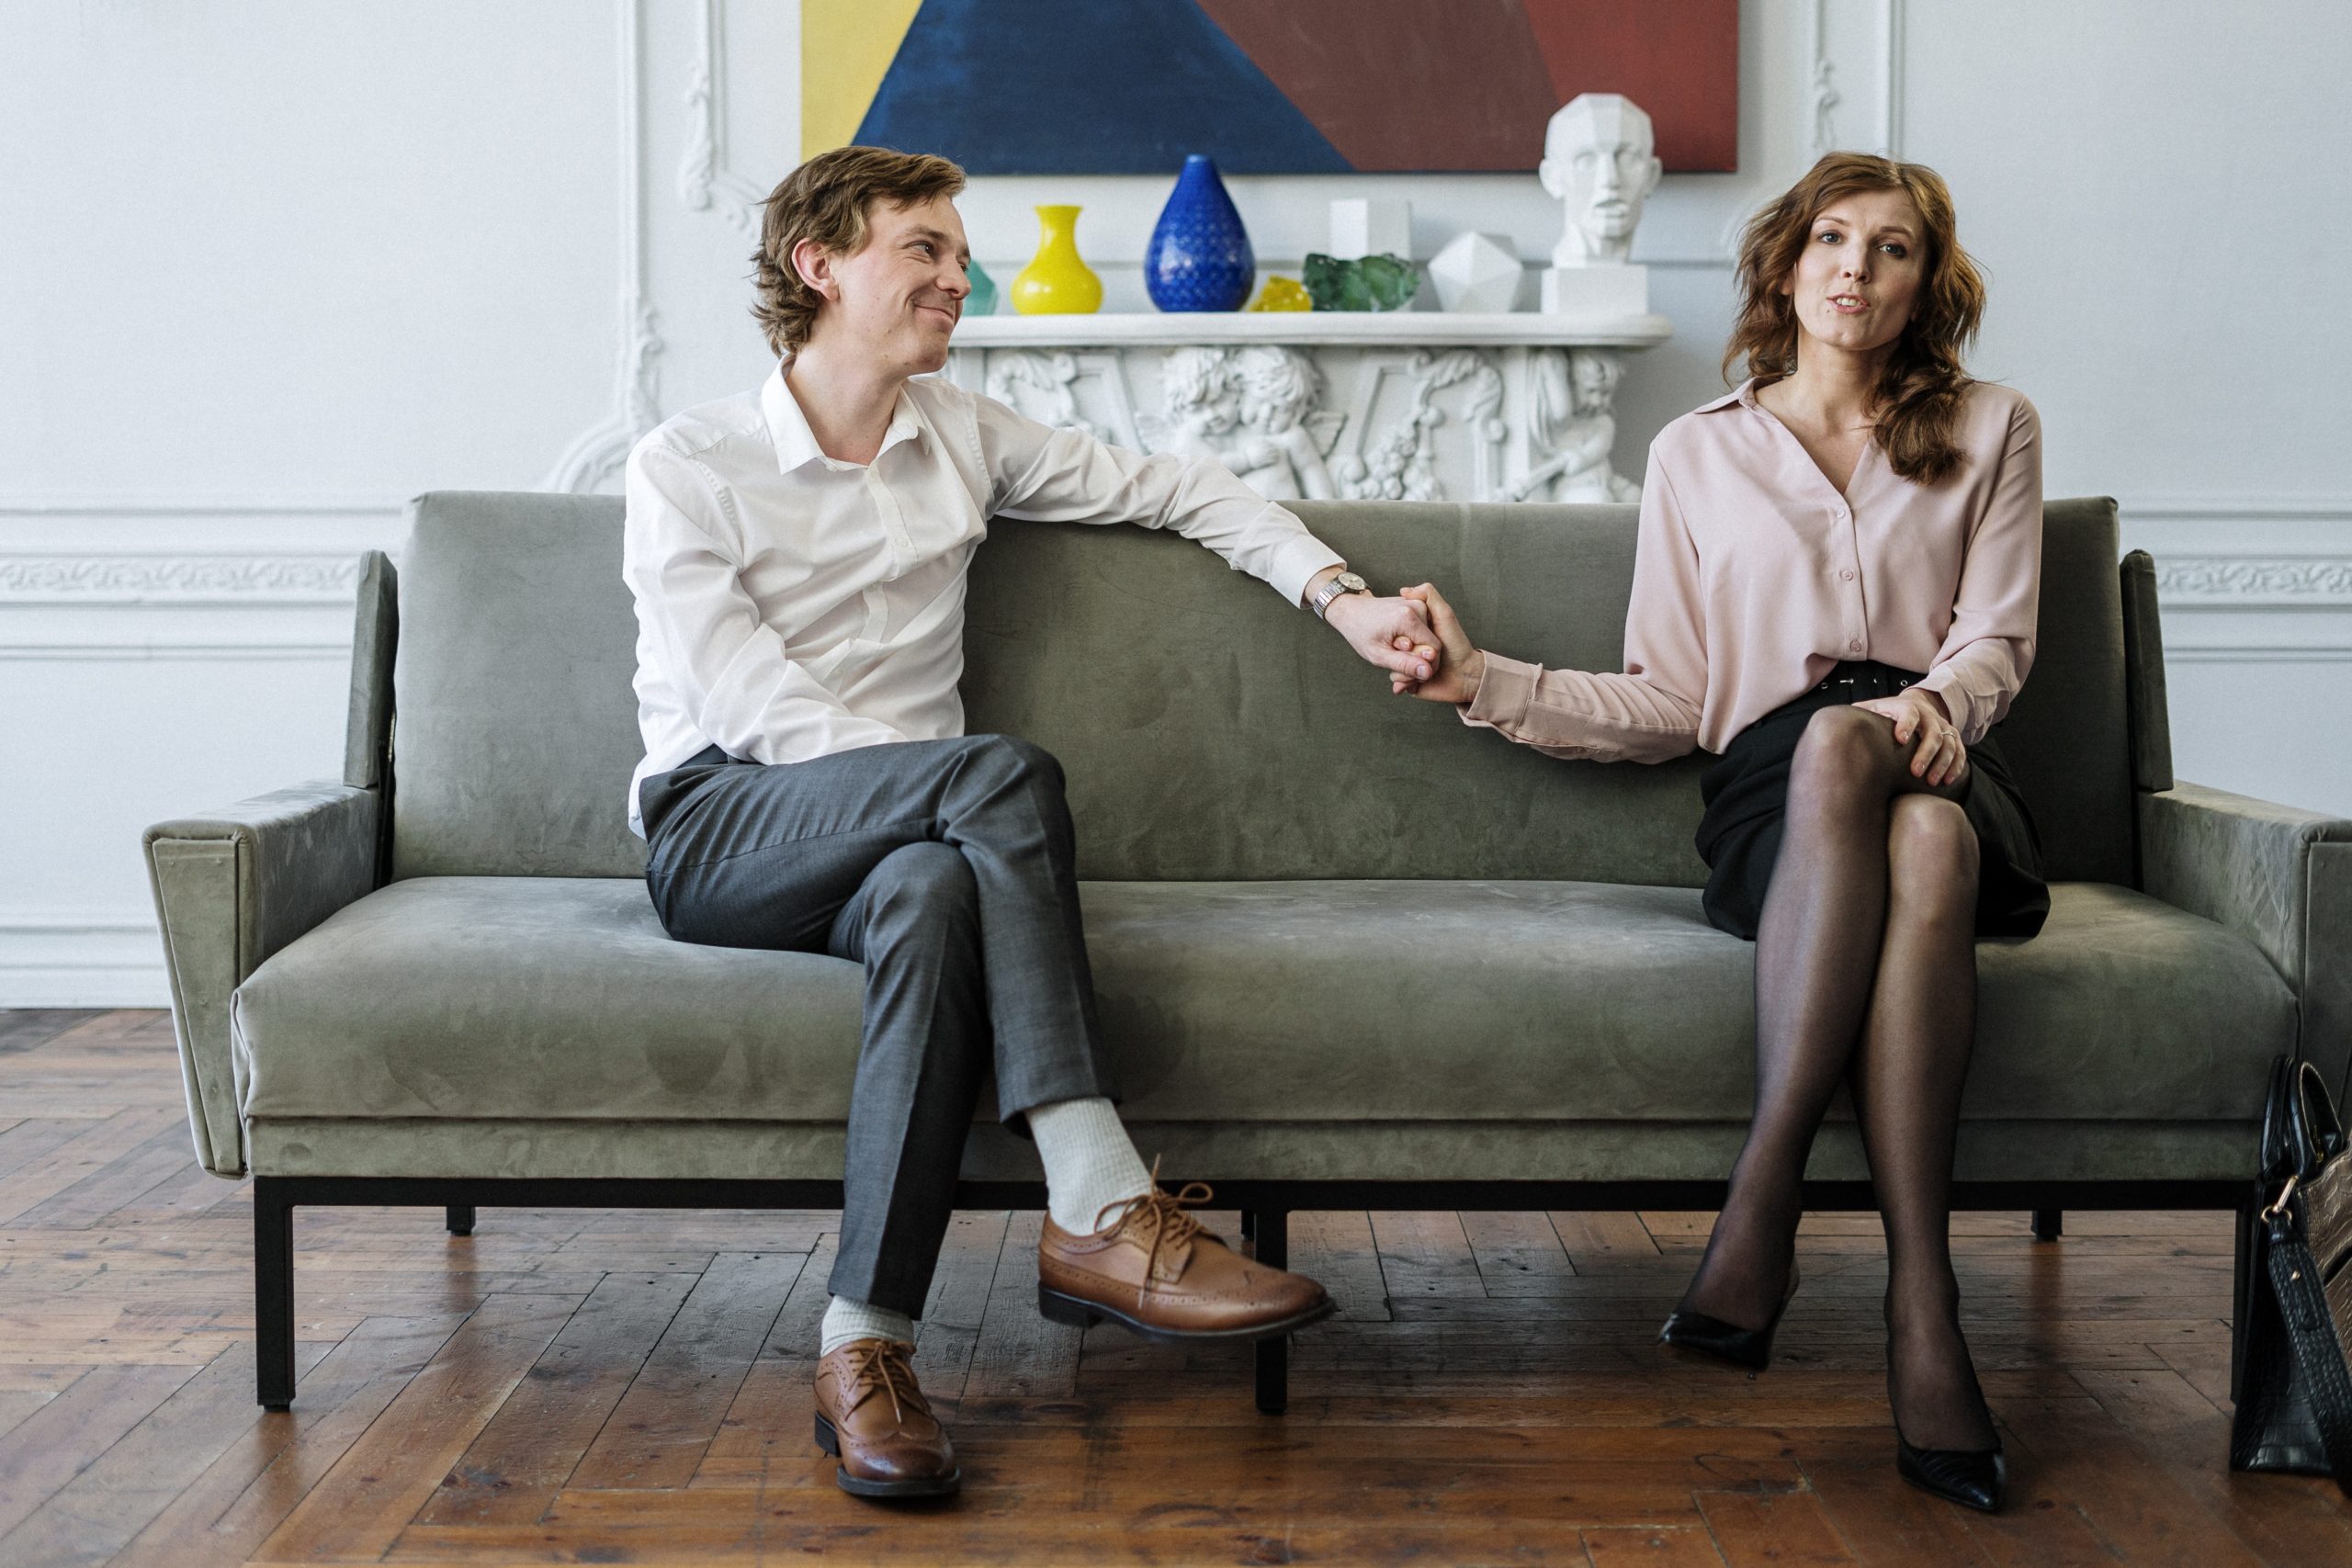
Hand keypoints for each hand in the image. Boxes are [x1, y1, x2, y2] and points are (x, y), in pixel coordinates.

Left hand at [1323, 589, 1438, 682]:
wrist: (1352, 610)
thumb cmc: (1360, 632)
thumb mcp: (1378, 655)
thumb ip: (1404, 664)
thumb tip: (1427, 672)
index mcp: (1408, 618)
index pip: (1434, 650)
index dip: (1424, 666)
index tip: (1406, 674)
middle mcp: (1418, 607)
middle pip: (1432, 645)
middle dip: (1418, 662)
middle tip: (1396, 670)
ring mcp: (1420, 604)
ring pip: (1430, 639)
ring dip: (1415, 653)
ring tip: (1395, 656)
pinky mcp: (1419, 605)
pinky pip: (1425, 631)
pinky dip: (1415, 643)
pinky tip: (1399, 647)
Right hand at [1390, 583, 1484, 704]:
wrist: (1465, 677)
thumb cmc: (1457, 645)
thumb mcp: (1444, 615)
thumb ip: (1428, 596)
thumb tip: (1405, 590)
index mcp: (1416, 631)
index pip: (1395, 631)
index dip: (1400, 638)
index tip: (1409, 643)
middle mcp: (1411, 647)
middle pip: (1392, 649)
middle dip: (1403, 656)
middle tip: (1422, 658)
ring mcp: (1409, 664)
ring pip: (1392, 666)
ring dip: (1405, 671)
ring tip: (1422, 672)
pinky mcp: (1410, 681)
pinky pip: (1397, 681)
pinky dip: (1404, 682)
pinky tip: (1414, 683)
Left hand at [1856, 687, 1968, 786]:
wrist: (1919, 704)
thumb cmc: (1888, 712)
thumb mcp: (1873, 708)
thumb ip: (1859, 715)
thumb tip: (1834, 724)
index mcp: (1906, 707)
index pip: (1909, 712)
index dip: (1905, 724)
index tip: (1900, 740)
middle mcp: (1929, 716)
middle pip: (1932, 733)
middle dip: (1925, 753)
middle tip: (1915, 772)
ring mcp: (1943, 726)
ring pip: (1949, 744)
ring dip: (1943, 763)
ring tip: (1931, 782)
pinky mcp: (1953, 737)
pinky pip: (1960, 751)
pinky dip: (1956, 766)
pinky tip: (1947, 781)